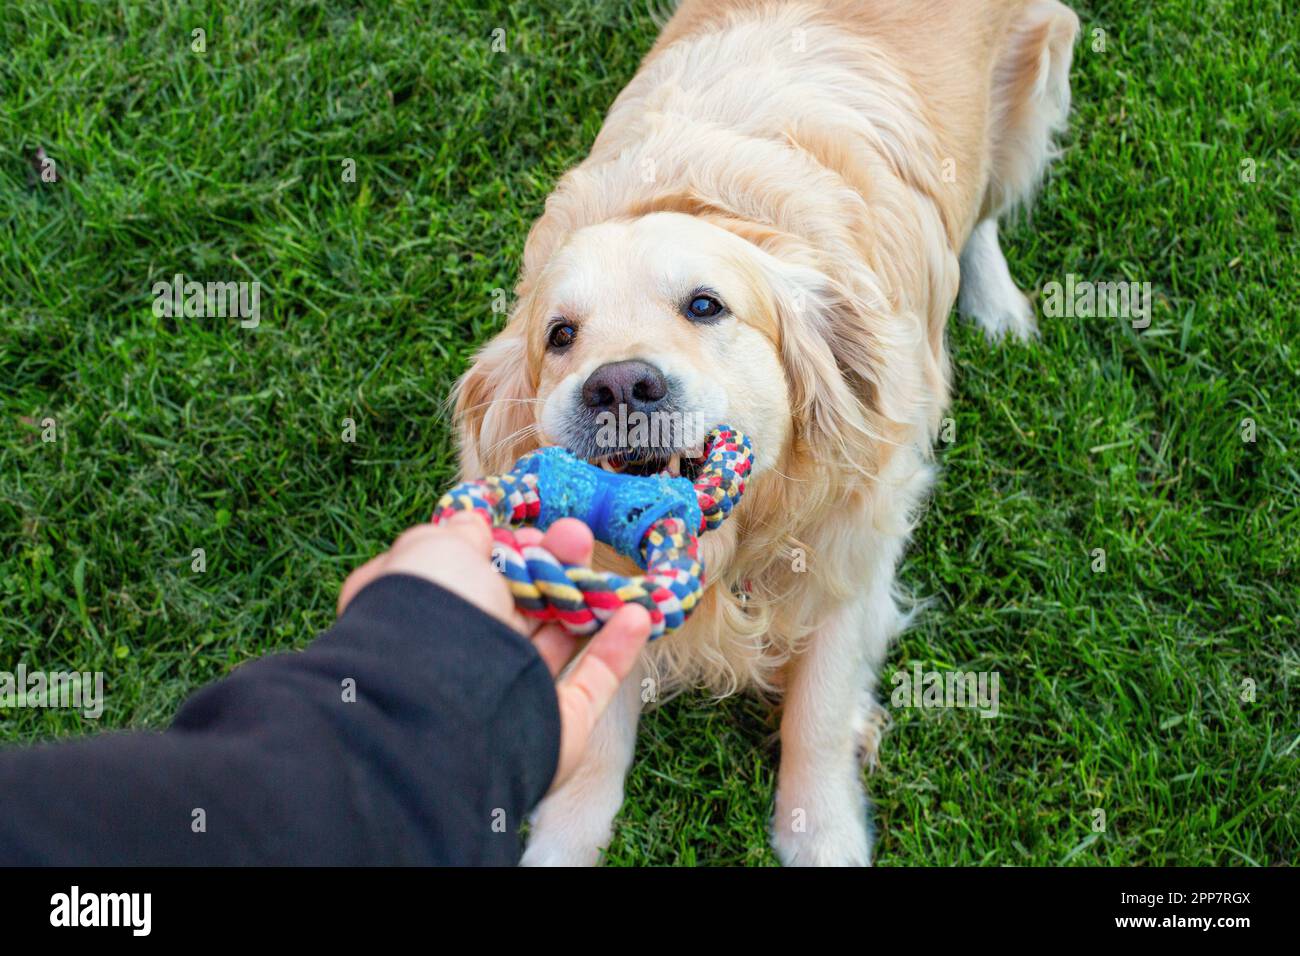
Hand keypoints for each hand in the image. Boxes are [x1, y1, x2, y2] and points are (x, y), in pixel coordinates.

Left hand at [337, 514, 650, 789]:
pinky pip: (592, 681)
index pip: (465, 578)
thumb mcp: (433, 551)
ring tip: (610, 568)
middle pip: (516, 605)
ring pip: (555, 640)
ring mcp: (508, 697)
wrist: (443, 711)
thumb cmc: (430, 620)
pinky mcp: (555, 727)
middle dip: (550, 565)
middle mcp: (460, 660)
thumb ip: (460, 534)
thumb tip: (475, 525)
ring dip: (587, 600)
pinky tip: (637, 613)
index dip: (498, 550)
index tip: (526, 531)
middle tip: (575, 536)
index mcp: (420, 618)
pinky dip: (617, 646)